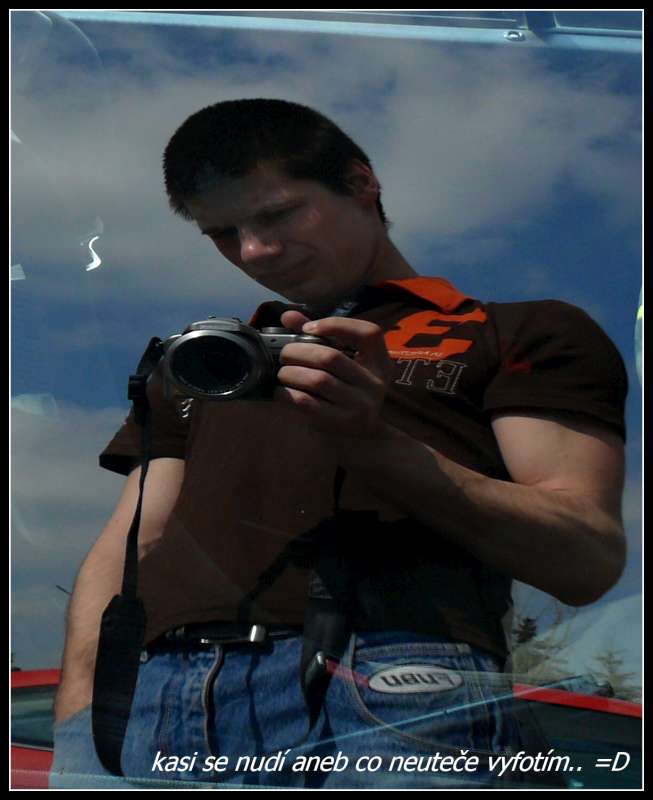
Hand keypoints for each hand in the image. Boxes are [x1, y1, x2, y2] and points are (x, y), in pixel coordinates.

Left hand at [274, 310, 392, 437]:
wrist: (362, 438)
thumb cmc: (347, 391)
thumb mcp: (344, 364)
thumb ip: (319, 337)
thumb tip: (288, 315)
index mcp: (380, 362)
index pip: (369, 333)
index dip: (336, 325)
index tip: (308, 328)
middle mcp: (375, 383)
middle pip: (331, 357)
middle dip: (298, 351)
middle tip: (284, 354)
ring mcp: (360, 405)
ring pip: (317, 380)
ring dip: (290, 373)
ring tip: (282, 373)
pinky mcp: (341, 422)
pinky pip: (307, 403)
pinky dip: (287, 394)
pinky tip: (281, 392)